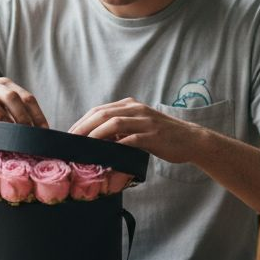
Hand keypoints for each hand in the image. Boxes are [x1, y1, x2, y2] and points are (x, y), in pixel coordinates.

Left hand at [68, 98, 204, 163]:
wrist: (190, 140)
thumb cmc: (162, 136)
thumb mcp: (139, 127)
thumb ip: (120, 130)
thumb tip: (96, 141)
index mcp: (130, 105)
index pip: (99, 110)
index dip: (82, 122)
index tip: (69, 135)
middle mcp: (136, 109)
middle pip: (103, 114)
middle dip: (83, 127)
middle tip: (69, 141)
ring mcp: (146, 122)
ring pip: (114, 123)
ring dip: (95, 134)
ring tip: (82, 146)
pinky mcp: (154, 136)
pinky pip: (131, 139)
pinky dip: (116, 145)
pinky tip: (106, 154)